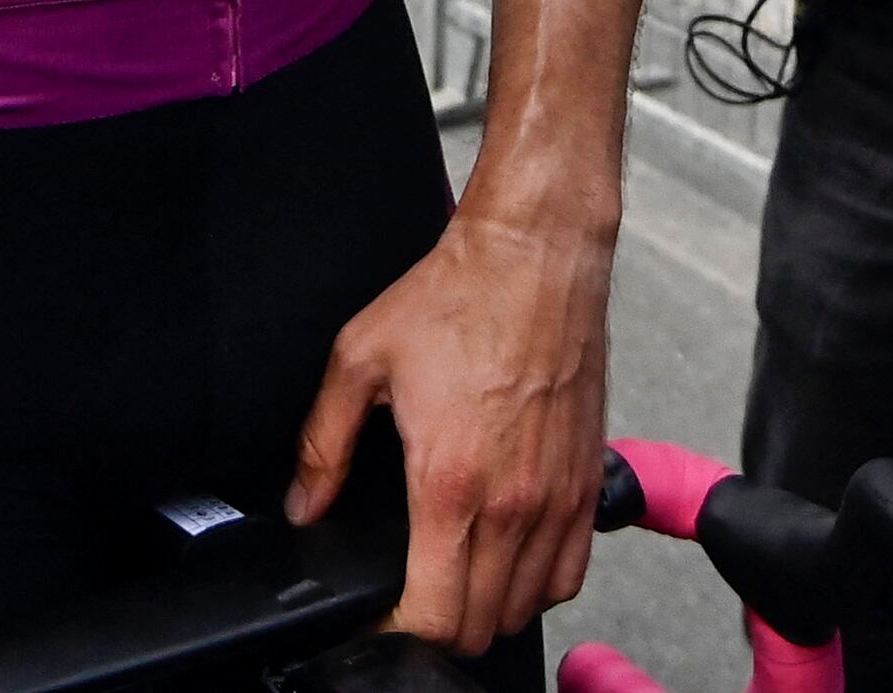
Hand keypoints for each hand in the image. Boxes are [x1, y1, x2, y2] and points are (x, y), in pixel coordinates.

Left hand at [284, 203, 612, 652]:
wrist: (536, 256)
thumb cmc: (458, 296)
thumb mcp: (360, 358)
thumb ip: (325, 443)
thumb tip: (304, 504)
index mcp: (450, 484)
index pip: (434, 616)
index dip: (394, 636)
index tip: (374, 620)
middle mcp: (512, 504)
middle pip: (480, 628)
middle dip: (436, 628)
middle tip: (406, 599)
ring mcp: (557, 498)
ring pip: (527, 607)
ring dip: (487, 610)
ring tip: (453, 581)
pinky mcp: (588, 482)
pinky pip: (570, 573)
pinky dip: (538, 584)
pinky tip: (507, 558)